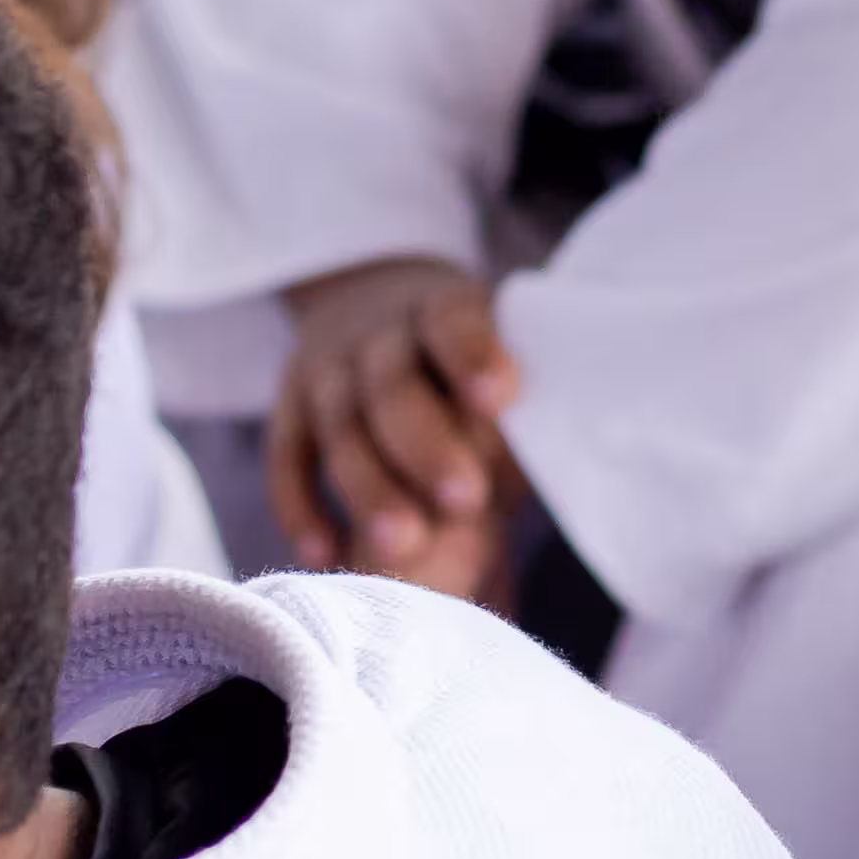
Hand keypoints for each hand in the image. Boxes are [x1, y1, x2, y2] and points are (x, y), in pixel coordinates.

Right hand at [269, 254, 526, 604]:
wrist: (366, 304)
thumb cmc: (461, 370)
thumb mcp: (490, 369)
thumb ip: (511, 423)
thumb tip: (572, 491)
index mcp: (443, 310)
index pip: (453, 322)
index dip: (472, 355)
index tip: (499, 399)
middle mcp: (377, 335)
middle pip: (392, 387)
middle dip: (426, 445)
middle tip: (465, 499)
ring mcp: (326, 370)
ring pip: (340, 426)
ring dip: (370, 488)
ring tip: (402, 546)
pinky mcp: (288, 409)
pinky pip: (286, 458)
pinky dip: (300, 507)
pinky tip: (325, 553)